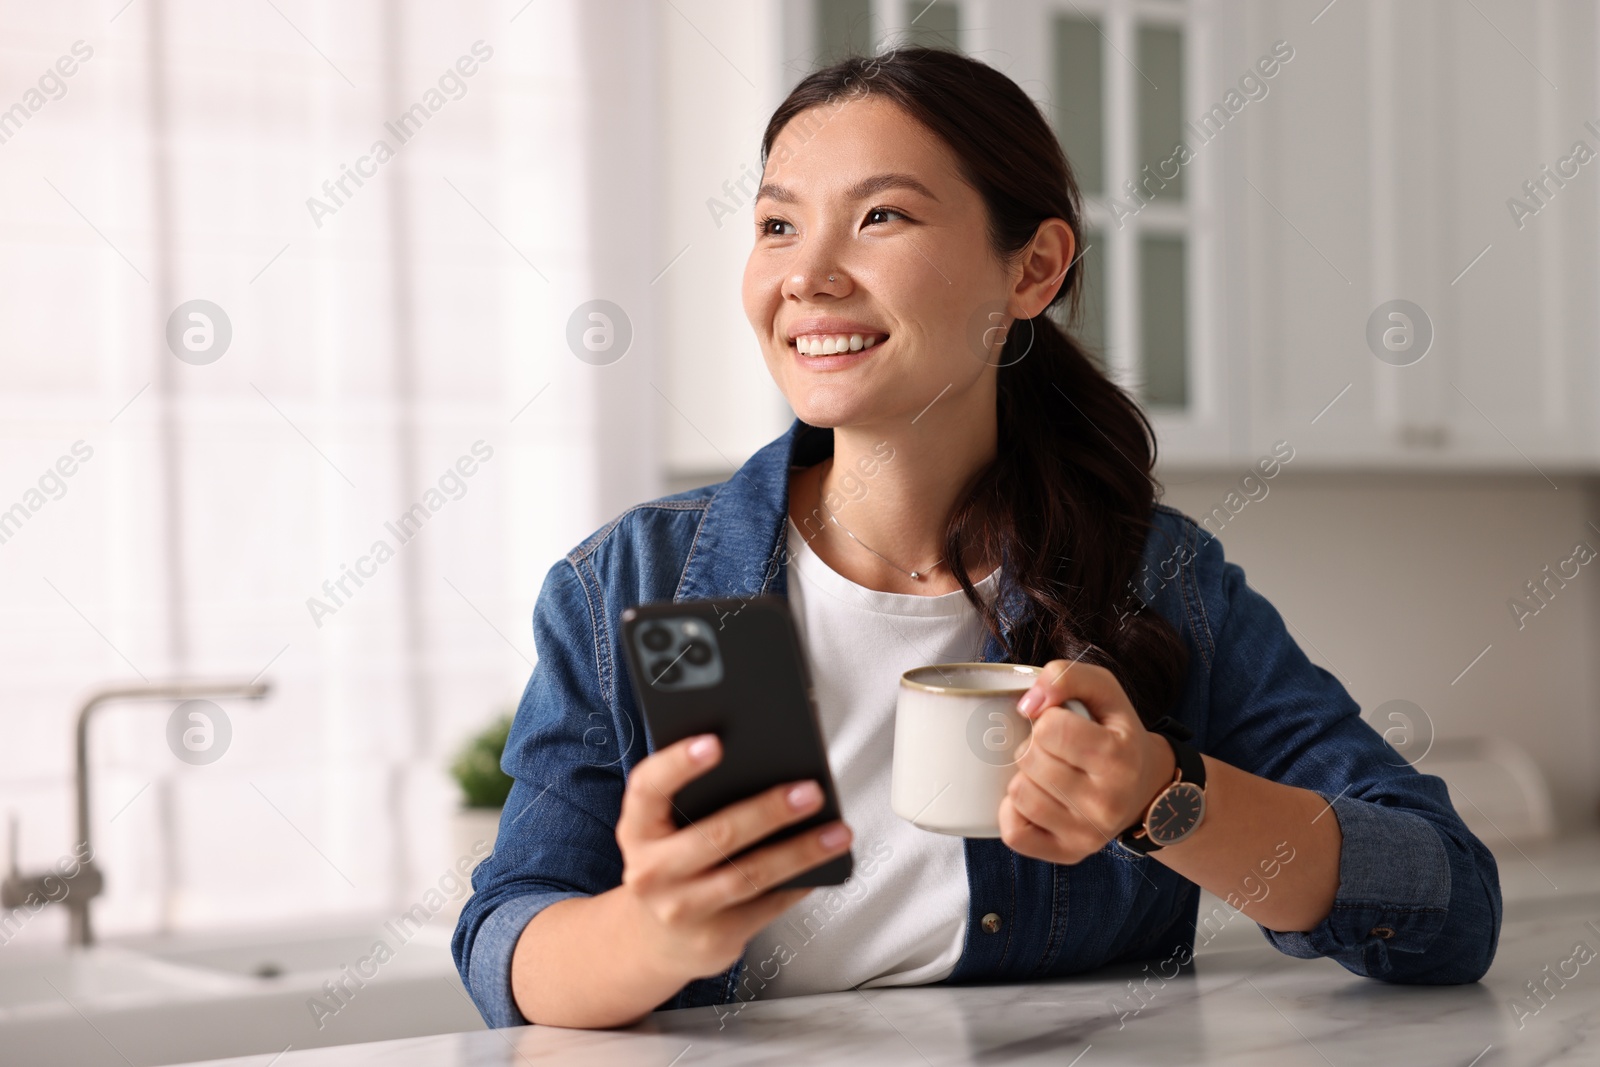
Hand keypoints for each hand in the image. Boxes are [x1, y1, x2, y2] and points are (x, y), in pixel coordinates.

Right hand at [615, 733, 853, 980]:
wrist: (652, 941)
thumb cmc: (670, 867)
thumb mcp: (661, 832)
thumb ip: (692, 801)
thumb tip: (766, 767)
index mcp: (637, 830)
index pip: (648, 788)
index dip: (678, 763)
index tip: (714, 741)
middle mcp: (652, 872)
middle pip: (716, 836)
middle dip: (769, 811)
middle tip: (810, 792)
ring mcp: (682, 910)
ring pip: (749, 875)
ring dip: (800, 851)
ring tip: (837, 831)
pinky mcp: (714, 938)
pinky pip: (766, 906)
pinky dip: (799, 882)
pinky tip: (824, 864)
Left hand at [998, 660, 1175, 864]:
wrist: (1147, 790)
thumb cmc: (1117, 734)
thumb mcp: (1105, 691)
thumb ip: (1067, 676)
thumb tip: (1027, 703)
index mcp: (1119, 758)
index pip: (1050, 729)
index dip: (1048, 719)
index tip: (1064, 723)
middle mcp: (1107, 803)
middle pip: (1030, 759)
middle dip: (1036, 746)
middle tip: (1059, 750)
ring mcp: (1088, 834)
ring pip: (1019, 793)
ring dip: (1026, 776)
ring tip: (1052, 773)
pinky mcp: (1068, 854)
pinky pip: (1014, 833)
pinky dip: (1015, 812)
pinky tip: (1039, 798)